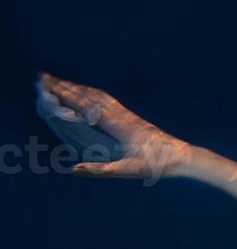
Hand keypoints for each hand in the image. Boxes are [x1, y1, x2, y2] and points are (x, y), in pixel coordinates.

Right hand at [38, 72, 191, 179]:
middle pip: (88, 95)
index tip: (47, 86)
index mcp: (118, 125)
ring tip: (58, 81)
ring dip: (77, 86)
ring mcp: (127, 114)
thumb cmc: (156, 165)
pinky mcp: (132, 117)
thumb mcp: (128, 171)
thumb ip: (100, 169)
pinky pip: (107, 100)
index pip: (86, 106)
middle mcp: (121, 115)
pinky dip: (91, 92)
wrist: (181, 157)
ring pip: (98, 95)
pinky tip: (87, 92)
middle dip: (65, 86)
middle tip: (43, 77)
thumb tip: (73, 169)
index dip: (65, 95)